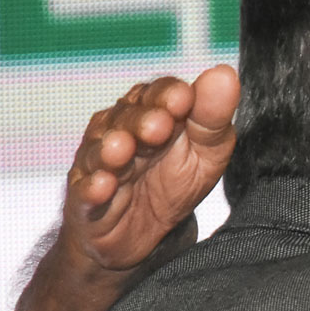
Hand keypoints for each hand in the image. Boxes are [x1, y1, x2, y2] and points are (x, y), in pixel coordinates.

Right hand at [63, 65, 238, 273]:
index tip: (184, 99)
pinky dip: (93, 188)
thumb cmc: (173, 183)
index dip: (169, 95)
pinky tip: (103, 186)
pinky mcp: (85, 200)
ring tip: (122, 149)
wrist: (144, 236)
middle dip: (143, 120)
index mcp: (151, 113)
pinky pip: (85, 192)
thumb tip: (224, 73)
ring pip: (100, 152)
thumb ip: (213, 117)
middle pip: (127, 118)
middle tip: (160, 126)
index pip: (157, 94)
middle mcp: (119, 131)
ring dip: (111, 150)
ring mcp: (98, 164)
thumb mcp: (205, 153)